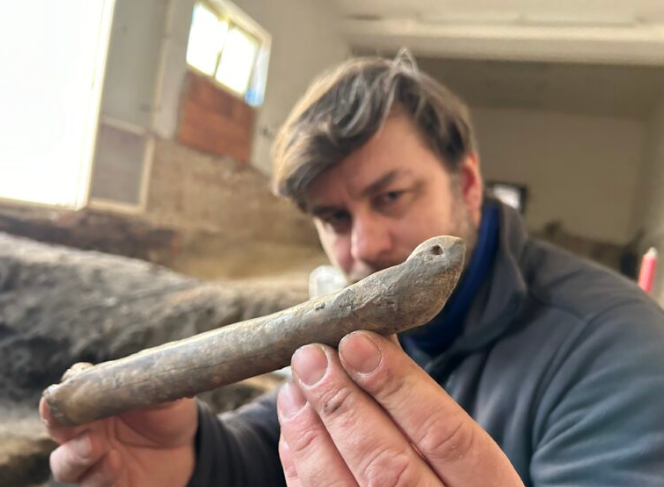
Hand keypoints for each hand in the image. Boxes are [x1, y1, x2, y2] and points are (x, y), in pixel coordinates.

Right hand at [40, 394, 196, 486]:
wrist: (187, 447)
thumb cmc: (169, 413)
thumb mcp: (165, 394)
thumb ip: (149, 384)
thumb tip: (139, 371)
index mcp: (95, 400)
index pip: (69, 391)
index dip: (65, 389)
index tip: (68, 385)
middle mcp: (86, 429)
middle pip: (57, 425)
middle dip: (56, 421)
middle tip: (66, 419)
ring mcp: (92, 459)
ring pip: (64, 462)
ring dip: (74, 454)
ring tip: (94, 445)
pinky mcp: (104, 484)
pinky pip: (91, 483)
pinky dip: (99, 474)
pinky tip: (115, 462)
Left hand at [277, 331, 524, 485]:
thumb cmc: (451, 480)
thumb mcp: (466, 452)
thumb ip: (426, 407)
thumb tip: (370, 342)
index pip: (448, 436)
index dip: (400, 386)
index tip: (357, 343)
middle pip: (389, 467)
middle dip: (343, 404)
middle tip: (312, 357)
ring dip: (311, 432)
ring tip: (296, 386)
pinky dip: (302, 465)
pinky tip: (295, 426)